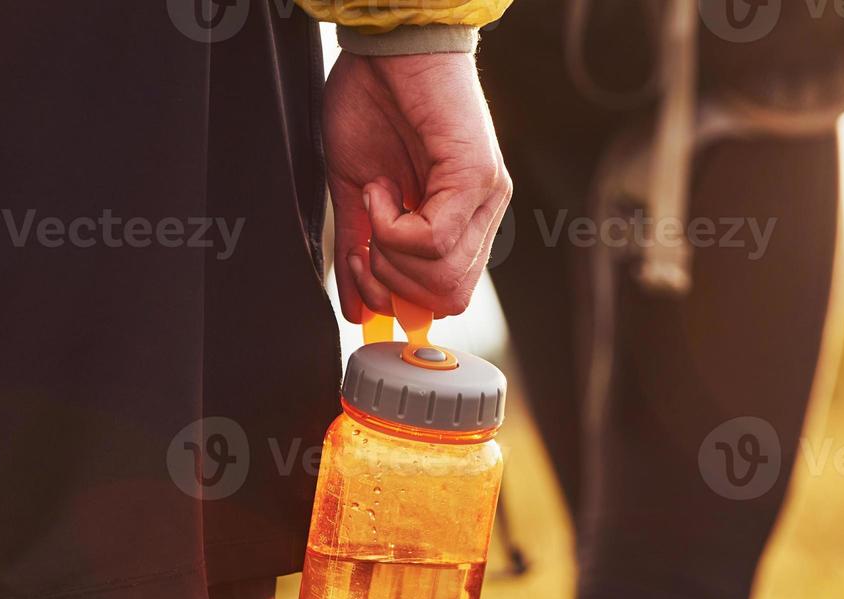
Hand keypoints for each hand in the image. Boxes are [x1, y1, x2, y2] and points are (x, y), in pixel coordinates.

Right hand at [324, 51, 511, 322]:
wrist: (388, 45)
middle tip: (367, 237)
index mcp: (459, 220)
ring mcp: (486, 198)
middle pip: (447, 299)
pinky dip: (392, 226)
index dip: (398, 297)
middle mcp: (482, 214)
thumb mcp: (358, 193)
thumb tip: (359, 309)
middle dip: (393, 281)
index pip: (445, 297)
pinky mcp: (478, 178)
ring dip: (390, 252)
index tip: (362, 264)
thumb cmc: (376, 103)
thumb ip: (361, 251)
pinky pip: (433, 241)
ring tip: (378, 200)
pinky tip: (384, 188)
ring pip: (442, 277)